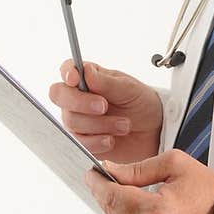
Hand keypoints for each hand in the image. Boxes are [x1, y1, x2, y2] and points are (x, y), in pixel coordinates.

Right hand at [48, 60, 162, 164]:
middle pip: (59, 95)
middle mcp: (79, 98)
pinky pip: (79, 143)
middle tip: (104, 106)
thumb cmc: (141, 104)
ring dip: (100, 125)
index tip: (75, 79)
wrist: (154, 132)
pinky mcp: (83, 141)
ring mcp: (79, 120)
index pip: (68, 70)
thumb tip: (86, 71)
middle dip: (81, 102)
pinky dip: (97, 142)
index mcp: (89, 79)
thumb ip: (106, 82)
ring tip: (124, 125)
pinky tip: (112, 140)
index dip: (67, 73)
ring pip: (72, 121)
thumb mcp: (129, 89)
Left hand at [83, 149, 213, 213]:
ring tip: (146, 200)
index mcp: (156, 213)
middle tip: (112, 180)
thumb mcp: (176, 165)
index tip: (92, 174)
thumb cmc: (212, 194)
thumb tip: (110, 171)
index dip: (98, 184)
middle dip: (111, 195)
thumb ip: (137, 169)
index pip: (112, 197)